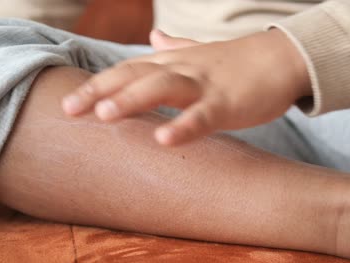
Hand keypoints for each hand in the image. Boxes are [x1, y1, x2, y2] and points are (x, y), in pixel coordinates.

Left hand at [62, 29, 310, 145]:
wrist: (282, 57)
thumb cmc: (238, 61)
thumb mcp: (200, 53)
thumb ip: (175, 47)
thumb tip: (154, 37)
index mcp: (173, 63)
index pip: (128, 71)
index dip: (97, 85)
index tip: (68, 104)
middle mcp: (182, 70)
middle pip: (135, 76)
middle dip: (100, 91)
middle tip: (69, 109)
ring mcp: (204, 85)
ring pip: (163, 88)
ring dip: (132, 100)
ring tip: (103, 114)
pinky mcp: (227, 102)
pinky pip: (203, 116)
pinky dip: (184, 126)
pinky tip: (164, 139)